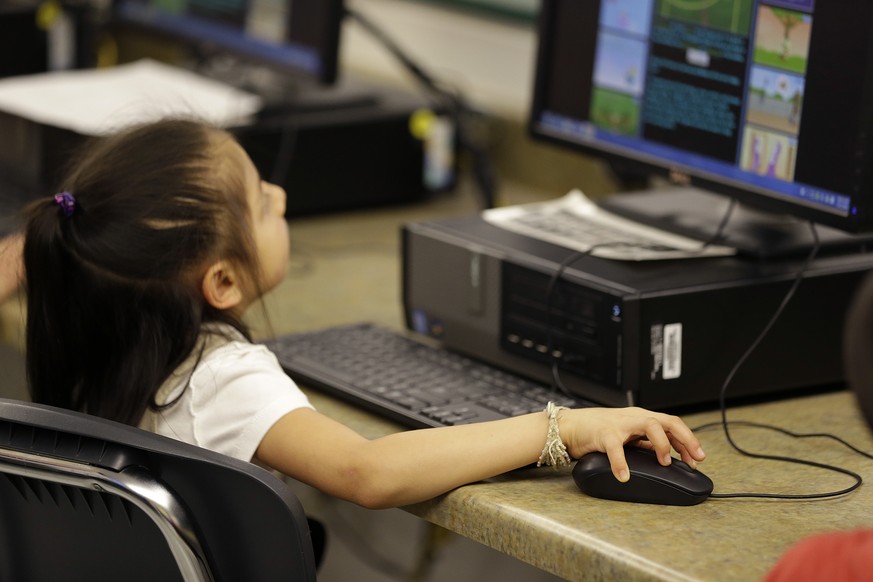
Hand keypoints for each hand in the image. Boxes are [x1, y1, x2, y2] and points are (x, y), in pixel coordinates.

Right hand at [559, 407, 705, 481]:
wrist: (570, 426)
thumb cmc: (598, 431)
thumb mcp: (627, 435)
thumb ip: (645, 442)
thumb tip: (668, 455)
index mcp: (642, 418)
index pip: (672, 424)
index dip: (689, 441)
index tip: (698, 459)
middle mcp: (634, 418)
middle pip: (667, 421)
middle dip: (686, 439)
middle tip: (695, 459)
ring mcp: (620, 424)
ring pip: (649, 425)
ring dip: (662, 444)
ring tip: (665, 463)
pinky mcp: (603, 433)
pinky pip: (615, 448)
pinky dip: (621, 464)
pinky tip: (624, 476)